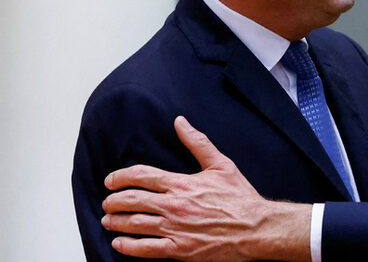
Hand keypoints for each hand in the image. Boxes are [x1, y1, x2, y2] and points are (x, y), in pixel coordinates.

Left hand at [101, 116, 311, 261]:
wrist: (257, 228)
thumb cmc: (241, 197)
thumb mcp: (222, 165)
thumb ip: (197, 143)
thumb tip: (180, 122)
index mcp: (182, 183)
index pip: (141, 176)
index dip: (120, 177)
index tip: (110, 180)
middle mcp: (174, 205)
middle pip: (131, 200)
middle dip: (113, 201)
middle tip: (107, 202)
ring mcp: (175, 229)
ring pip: (133, 224)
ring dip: (115, 222)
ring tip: (108, 220)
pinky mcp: (180, 250)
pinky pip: (145, 249)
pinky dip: (127, 246)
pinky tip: (119, 243)